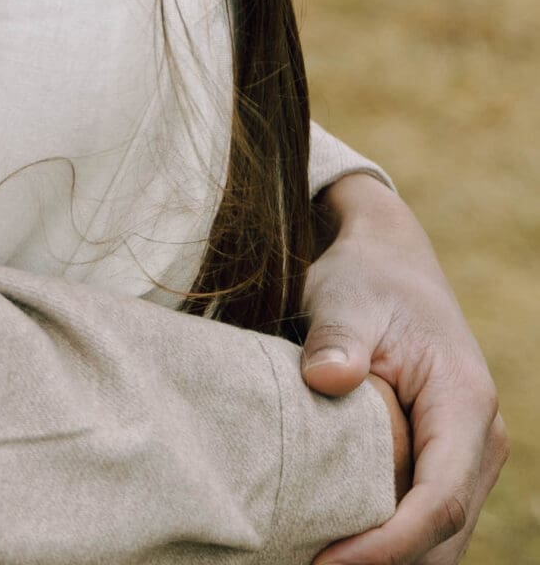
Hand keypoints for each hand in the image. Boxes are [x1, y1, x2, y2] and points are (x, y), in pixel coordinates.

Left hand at [304, 173, 505, 564]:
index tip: (329, 562)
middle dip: (386, 564)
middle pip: (444, 534)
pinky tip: (337, 546)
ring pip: (441, 538)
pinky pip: (427, 520)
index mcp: (465, 401)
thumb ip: (336, 338)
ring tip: (315, 560)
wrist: (390, 261)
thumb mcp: (345, 297)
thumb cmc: (366, 278)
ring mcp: (468, 456)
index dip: (389, 543)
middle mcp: (480, 439)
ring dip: (389, 560)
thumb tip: (326, 379)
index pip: (439, 498)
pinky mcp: (446, 463)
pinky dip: (390, 543)